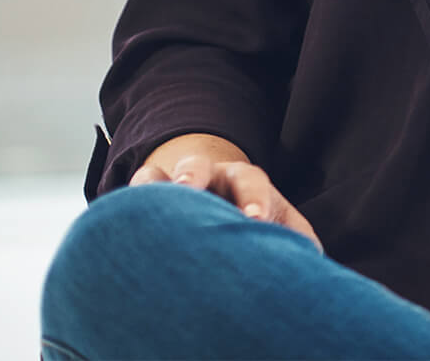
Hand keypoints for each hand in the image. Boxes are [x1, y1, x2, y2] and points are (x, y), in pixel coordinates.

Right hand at [130, 144, 322, 253]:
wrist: (221, 207)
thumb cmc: (256, 222)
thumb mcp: (281, 227)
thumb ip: (294, 239)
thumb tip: (310, 262)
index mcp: (246, 181)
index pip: (252, 181)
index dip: (254, 198)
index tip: (255, 219)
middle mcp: (208, 177)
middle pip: (200, 166)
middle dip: (194, 177)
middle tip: (189, 190)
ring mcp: (172, 187)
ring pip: (156, 176)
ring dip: (151, 186)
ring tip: (145, 202)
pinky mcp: (145, 205)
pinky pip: (128, 200)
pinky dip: (125, 207)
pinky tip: (119, 226)